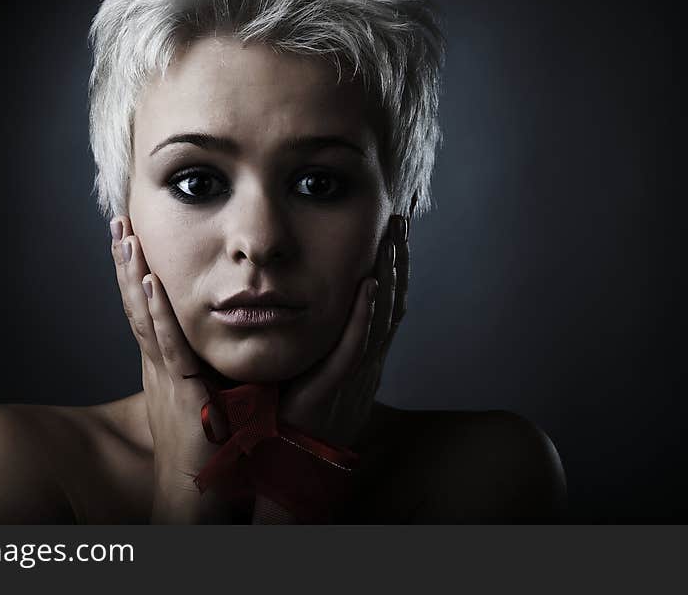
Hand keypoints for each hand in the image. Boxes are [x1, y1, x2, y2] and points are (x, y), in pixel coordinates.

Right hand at [110, 216, 228, 522]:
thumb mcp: (202, 391)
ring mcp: (165, 375)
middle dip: (125, 262)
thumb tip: (211, 335)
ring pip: (144, 316)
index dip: (134, 272)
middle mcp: (157, 363)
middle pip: (135, 303)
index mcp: (163, 362)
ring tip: (126, 237)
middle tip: (118, 221)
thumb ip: (203, 362)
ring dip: (134, 275)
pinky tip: (150, 284)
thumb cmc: (205, 445)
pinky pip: (169, 346)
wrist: (197, 489)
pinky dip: (158, 314)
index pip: (144, 307)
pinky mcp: (182, 391)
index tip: (130, 235)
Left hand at [278, 210, 410, 448]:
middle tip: (400, 220)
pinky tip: (370, 286)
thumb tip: (310, 306)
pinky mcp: (334, 387)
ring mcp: (354, 375)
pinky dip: (365, 316)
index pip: (383, 304)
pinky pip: (355, 347)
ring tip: (392, 238)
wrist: (287, 467)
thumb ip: (318, 343)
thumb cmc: (294, 418)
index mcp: (360, 357)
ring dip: (389, 275)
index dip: (393, 267)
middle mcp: (364, 362)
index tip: (392, 231)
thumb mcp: (313, 372)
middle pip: (390, 303)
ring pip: (379, 318)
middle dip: (397, 260)